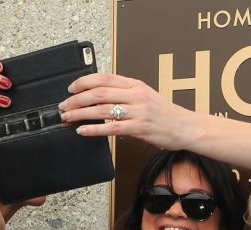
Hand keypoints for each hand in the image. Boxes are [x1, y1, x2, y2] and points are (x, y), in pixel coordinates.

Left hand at [59, 72, 196, 149]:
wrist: (186, 127)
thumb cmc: (166, 114)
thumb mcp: (146, 96)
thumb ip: (125, 93)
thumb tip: (100, 95)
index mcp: (135, 85)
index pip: (104, 78)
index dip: (83, 82)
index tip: (71, 88)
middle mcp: (136, 95)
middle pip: (98, 93)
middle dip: (76, 99)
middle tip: (64, 106)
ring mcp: (138, 112)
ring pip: (101, 110)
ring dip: (80, 114)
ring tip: (68, 118)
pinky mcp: (139, 128)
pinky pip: (111, 128)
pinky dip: (93, 129)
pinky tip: (83, 131)